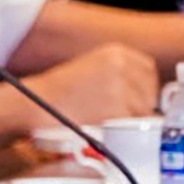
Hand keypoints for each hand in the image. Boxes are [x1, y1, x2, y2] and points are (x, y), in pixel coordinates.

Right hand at [23, 43, 156, 125]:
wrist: (34, 104)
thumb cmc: (57, 92)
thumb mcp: (91, 69)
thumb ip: (119, 75)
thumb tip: (143, 94)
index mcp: (117, 52)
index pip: (148, 71)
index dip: (141, 88)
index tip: (130, 99)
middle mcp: (123, 66)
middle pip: (149, 94)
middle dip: (137, 106)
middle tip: (113, 114)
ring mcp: (122, 87)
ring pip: (143, 113)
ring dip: (128, 120)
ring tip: (102, 120)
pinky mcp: (118, 109)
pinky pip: (132, 126)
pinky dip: (120, 131)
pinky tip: (101, 127)